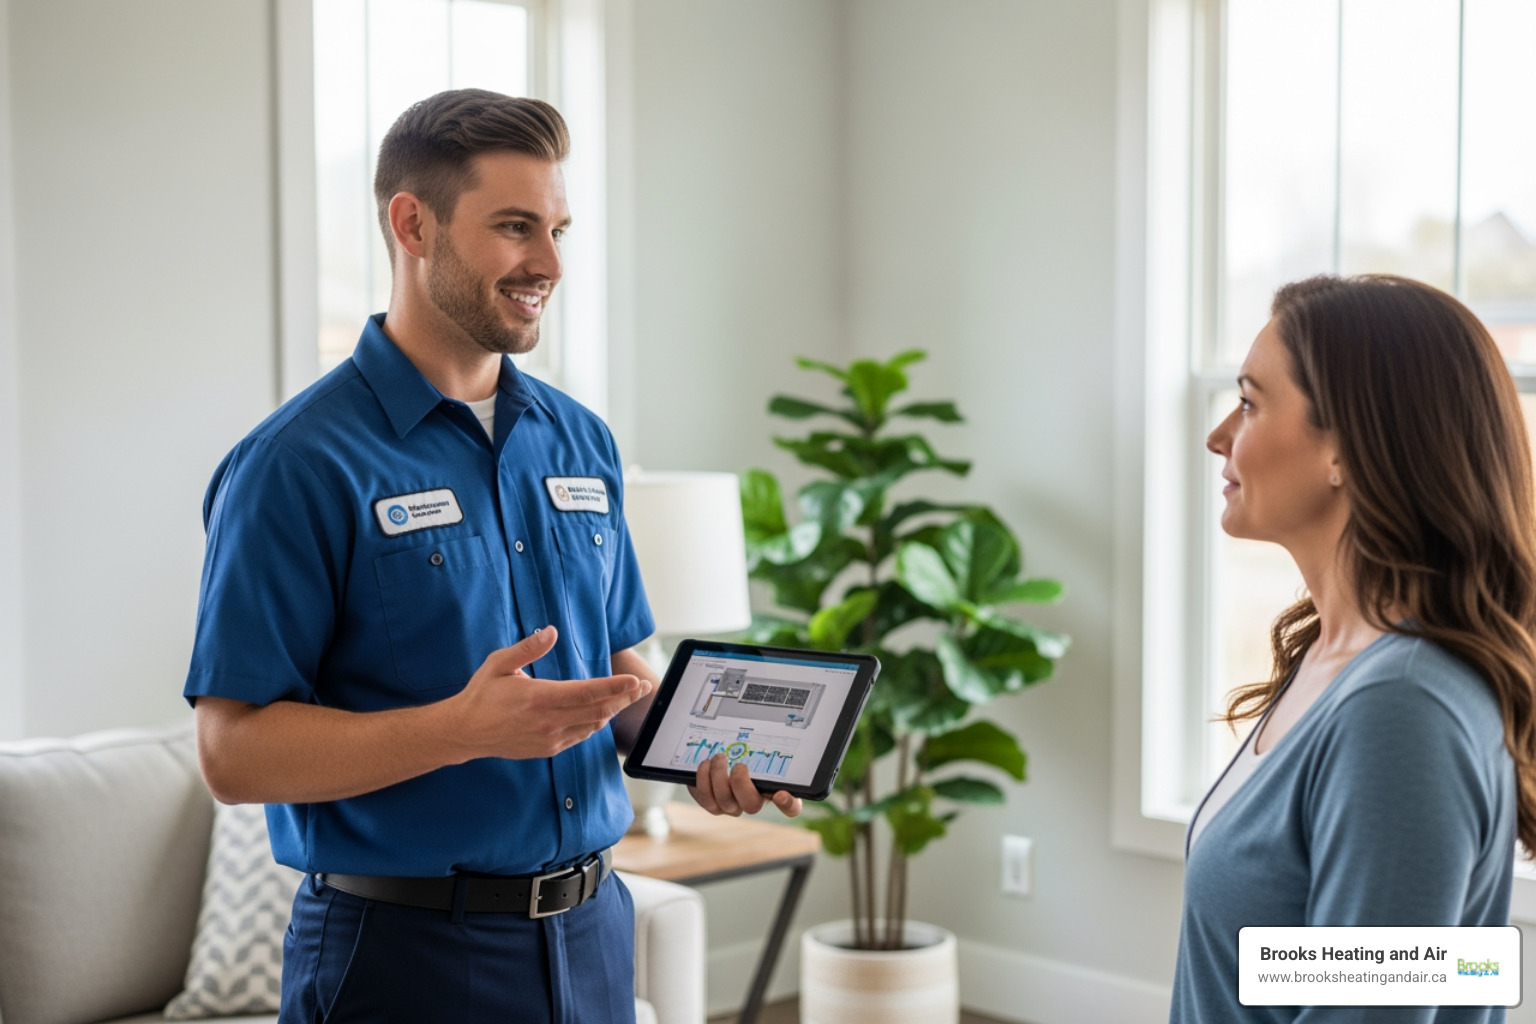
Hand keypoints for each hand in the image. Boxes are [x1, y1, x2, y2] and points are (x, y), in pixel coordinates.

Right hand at [452, 627, 650, 760]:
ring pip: (593, 726)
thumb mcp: (499, 663)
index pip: (588, 692)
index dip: (616, 687)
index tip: (635, 681)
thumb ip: (528, 647)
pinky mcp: (548, 749)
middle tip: (645, 687)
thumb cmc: (482, 694)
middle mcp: (549, 721)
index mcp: (540, 698)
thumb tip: (550, 630)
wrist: (465, 732)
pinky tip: (602, 713)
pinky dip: (595, 724)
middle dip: (626, 698)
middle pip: (599, 710)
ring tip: (629, 697)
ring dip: (614, 711)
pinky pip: (580, 737)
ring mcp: (550, 738)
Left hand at [688, 752, 801, 817]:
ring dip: (719, 777)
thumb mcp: (757, 747)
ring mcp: (732, 806)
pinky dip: (703, 780)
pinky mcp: (712, 804)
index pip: (791, 806)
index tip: (780, 794)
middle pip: (751, 805)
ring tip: (718, 758)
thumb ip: (766, 746)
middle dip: (741, 784)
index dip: (788, 804)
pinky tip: (705, 765)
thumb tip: (780, 729)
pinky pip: (706, 799)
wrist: (720, 756)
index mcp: (773, 788)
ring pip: (725, 802)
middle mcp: (753, 802)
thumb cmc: (745, 751)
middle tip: (739, 765)